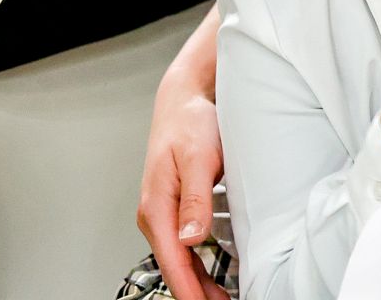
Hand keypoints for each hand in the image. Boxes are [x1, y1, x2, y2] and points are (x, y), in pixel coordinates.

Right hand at [136, 22, 229, 299]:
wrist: (184, 100)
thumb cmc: (190, 123)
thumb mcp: (198, 158)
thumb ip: (196, 198)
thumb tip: (190, 238)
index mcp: (157, 207)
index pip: (172, 261)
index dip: (190, 290)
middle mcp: (157, 215)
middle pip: (175, 266)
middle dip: (196, 292)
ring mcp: (165, 213)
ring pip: (181, 259)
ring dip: (199, 282)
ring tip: (224, 299)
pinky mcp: (177, 208)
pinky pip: (186, 245)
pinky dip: (200, 264)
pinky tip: (216, 274)